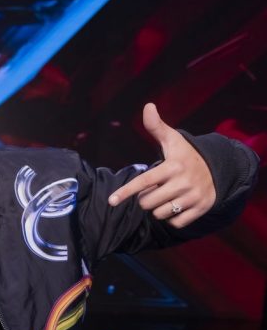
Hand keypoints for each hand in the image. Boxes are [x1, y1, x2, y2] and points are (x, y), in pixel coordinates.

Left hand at [108, 103, 215, 227]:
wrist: (219, 170)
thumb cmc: (186, 156)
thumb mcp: (173, 140)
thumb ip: (156, 127)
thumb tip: (148, 106)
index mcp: (172, 167)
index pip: (143, 181)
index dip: (126, 192)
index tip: (111, 201)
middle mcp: (183, 183)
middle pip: (147, 202)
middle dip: (145, 198)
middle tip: (155, 189)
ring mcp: (193, 197)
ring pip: (159, 214)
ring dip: (157, 208)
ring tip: (166, 196)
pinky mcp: (201, 209)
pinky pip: (175, 223)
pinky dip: (172, 218)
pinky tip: (177, 205)